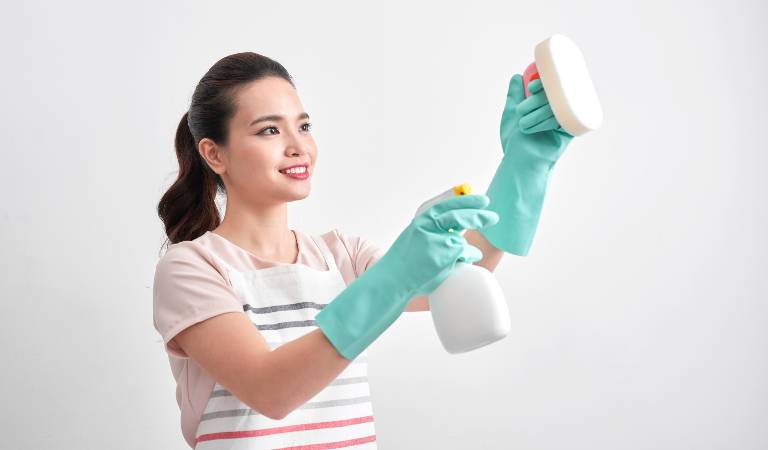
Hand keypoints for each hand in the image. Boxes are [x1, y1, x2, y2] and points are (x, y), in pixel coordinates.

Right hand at [377, 193, 498, 296]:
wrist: (392, 280)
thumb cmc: (404, 261)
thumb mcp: (415, 236)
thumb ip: (433, 229)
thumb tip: (458, 225)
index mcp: (422, 220)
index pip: (447, 204)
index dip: (466, 201)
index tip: (482, 200)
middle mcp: (429, 227)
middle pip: (459, 216)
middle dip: (479, 216)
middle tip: (493, 217)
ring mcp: (439, 241)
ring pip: (462, 242)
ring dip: (467, 250)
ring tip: (462, 258)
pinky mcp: (447, 255)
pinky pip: (467, 254)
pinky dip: (468, 258)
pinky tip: (461, 264)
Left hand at [501, 75, 573, 161]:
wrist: (519, 163)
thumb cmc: (515, 142)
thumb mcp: (511, 114)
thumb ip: (515, 95)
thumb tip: (516, 76)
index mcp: (544, 104)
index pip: (549, 86)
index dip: (543, 82)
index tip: (531, 86)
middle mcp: (555, 110)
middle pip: (553, 95)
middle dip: (536, 100)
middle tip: (521, 110)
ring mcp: (563, 119)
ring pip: (557, 106)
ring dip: (537, 113)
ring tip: (522, 124)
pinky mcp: (569, 131)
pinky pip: (565, 119)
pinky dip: (547, 122)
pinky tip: (532, 128)